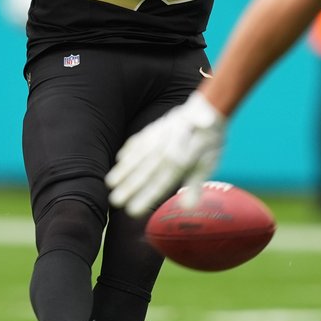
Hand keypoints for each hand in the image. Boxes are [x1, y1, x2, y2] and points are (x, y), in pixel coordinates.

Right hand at [106, 91, 226, 217]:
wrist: (209, 108)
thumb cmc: (210, 142)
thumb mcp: (208, 165)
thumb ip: (195, 185)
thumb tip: (188, 208)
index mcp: (181, 162)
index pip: (159, 184)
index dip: (145, 198)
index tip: (132, 211)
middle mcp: (166, 150)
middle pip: (144, 172)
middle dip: (128, 187)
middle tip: (114, 201)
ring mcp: (158, 138)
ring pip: (137, 156)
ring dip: (123, 170)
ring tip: (110, 183)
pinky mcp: (155, 128)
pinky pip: (139, 140)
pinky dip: (128, 149)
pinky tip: (119, 158)